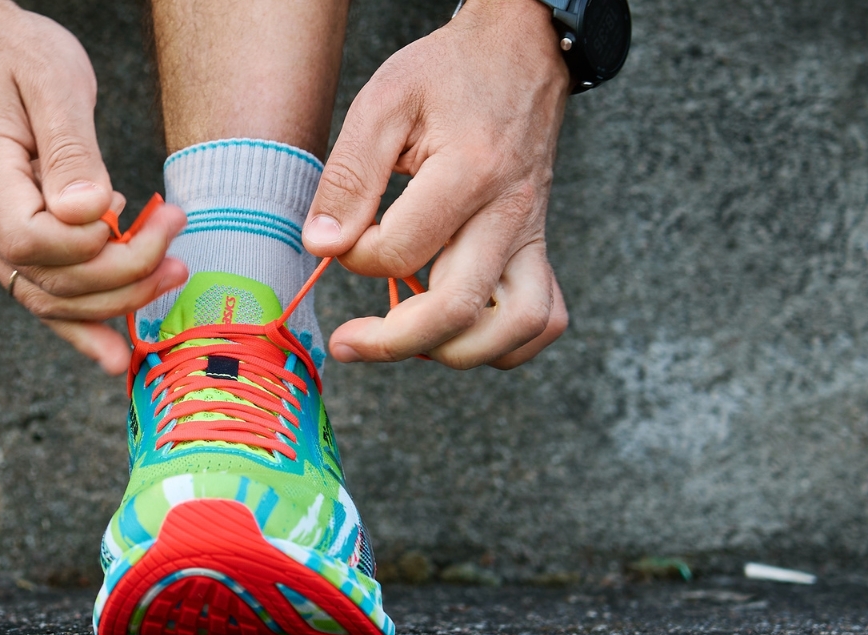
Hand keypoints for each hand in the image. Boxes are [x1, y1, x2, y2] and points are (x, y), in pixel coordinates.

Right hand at [0, 0, 187, 374]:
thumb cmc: (10, 54)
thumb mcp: (49, 80)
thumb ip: (69, 149)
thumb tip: (91, 211)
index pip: (31, 240)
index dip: (88, 245)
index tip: (131, 210)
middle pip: (48, 279)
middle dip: (122, 273)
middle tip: (176, 242)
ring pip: (47, 298)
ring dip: (114, 300)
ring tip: (171, 275)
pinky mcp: (8, 240)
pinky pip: (42, 293)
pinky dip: (80, 326)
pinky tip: (113, 354)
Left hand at [302, 0, 570, 369]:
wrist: (520, 51)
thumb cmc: (448, 74)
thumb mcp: (383, 104)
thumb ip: (349, 177)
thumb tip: (322, 245)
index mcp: (467, 173)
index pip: (399, 253)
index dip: (355, 258)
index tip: (338, 239)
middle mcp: (509, 212)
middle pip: (458, 308)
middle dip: (393, 342)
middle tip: (348, 342)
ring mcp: (531, 233)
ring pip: (516, 328)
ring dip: (457, 351)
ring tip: (408, 340)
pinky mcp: (538, 244)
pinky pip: (545, 317)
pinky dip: (507, 343)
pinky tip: (461, 333)